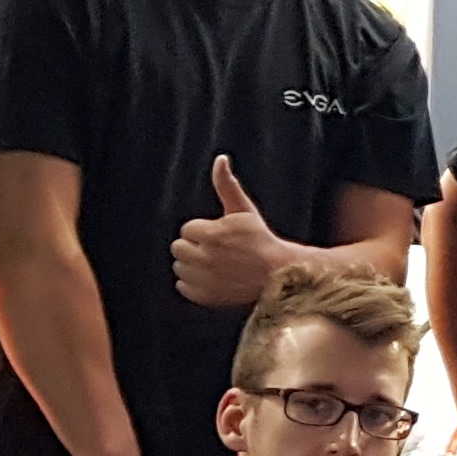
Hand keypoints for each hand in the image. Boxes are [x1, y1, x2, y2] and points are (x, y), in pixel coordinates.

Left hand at [171, 155, 292, 309]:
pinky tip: (212, 279)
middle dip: (195, 248)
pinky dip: (194, 285)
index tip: (222, 237)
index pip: (187, 230)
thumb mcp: (243, 210)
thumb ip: (226, 185)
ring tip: (217, 265)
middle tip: (218, 251)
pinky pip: (183, 288)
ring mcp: (205, 279)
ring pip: (180, 268)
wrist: (278, 274)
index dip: (204, 231)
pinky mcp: (205, 297)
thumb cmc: (260, 239)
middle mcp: (206, 258)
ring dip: (193, 266)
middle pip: (179, 248)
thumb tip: (220, 158)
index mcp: (212, 234)